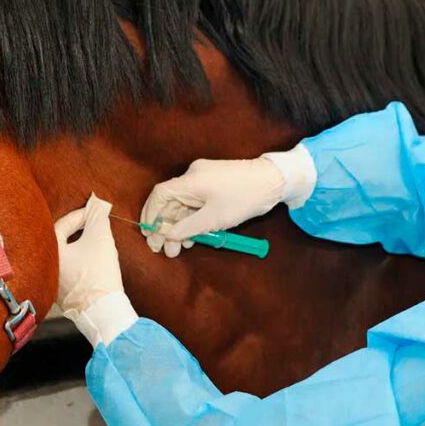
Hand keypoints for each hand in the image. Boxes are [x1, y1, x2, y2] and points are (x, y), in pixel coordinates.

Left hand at [53, 193, 124, 314]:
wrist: (104, 311)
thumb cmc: (99, 273)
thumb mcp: (101, 239)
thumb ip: (97, 217)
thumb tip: (97, 204)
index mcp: (48, 252)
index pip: (61, 225)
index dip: (80, 216)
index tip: (95, 214)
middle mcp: (44, 268)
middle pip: (59, 240)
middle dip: (78, 231)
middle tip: (93, 225)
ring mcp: (51, 283)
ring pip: (64, 257)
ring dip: (78, 247)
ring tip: (95, 243)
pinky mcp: (62, 295)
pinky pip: (67, 271)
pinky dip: (78, 262)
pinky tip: (92, 263)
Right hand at [141, 158, 285, 257]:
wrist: (274, 180)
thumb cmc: (244, 198)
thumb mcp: (214, 219)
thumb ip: (187, 228)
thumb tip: (167, 236)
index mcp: (190, 180)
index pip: (160, 195)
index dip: (151, 215)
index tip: (150, 235)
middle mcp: (193, 176)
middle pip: (170, 202)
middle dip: (165, 227)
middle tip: (165, 250)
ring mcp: (203, 178)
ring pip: (183, 204)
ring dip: (179, 226)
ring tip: (180, 248)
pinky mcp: (213, 183)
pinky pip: (195, 202)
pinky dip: (192, 219)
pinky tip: (193, 236)